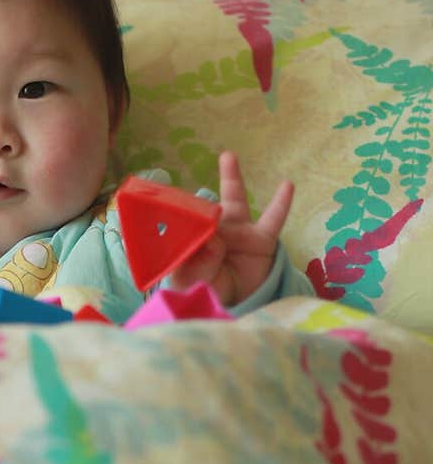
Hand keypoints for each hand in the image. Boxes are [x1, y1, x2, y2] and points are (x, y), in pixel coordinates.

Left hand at [166, 151, 293, 306]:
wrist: (238, 306)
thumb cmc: (209, 291)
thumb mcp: (194, 283)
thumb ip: (198, 263)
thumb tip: (213, 240)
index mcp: (194, 240)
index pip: (186, 222)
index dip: (182, 220)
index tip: (175, 218)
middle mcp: (215, 230)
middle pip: (207, 205)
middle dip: (194, 191)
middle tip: (190, 167)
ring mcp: (239, 232)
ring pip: (235, 202)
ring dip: (231, 179)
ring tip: (228, 157)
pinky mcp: (262, 240)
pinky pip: (273, 219)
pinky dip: (280, 203)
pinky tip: (287, 187)